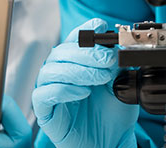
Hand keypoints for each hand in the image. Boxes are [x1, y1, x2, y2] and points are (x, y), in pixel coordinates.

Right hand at [32, 18, 137, 147]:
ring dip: (78, 70)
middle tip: (109, 60)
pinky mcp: (45, 111)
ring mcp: (50, 90)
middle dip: (88, 53)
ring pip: (51, 69)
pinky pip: (44, 94)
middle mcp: (60, 72)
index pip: (74, 37)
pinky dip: (64, 90)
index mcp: (76, 61)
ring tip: (100, 78)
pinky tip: (83, 93)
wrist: (110, 142)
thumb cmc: (112, 114)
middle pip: (62, 51)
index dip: (86, 31)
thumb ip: (118, 64)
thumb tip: (118, 45)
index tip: (102, 29)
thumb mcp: (121, 83)